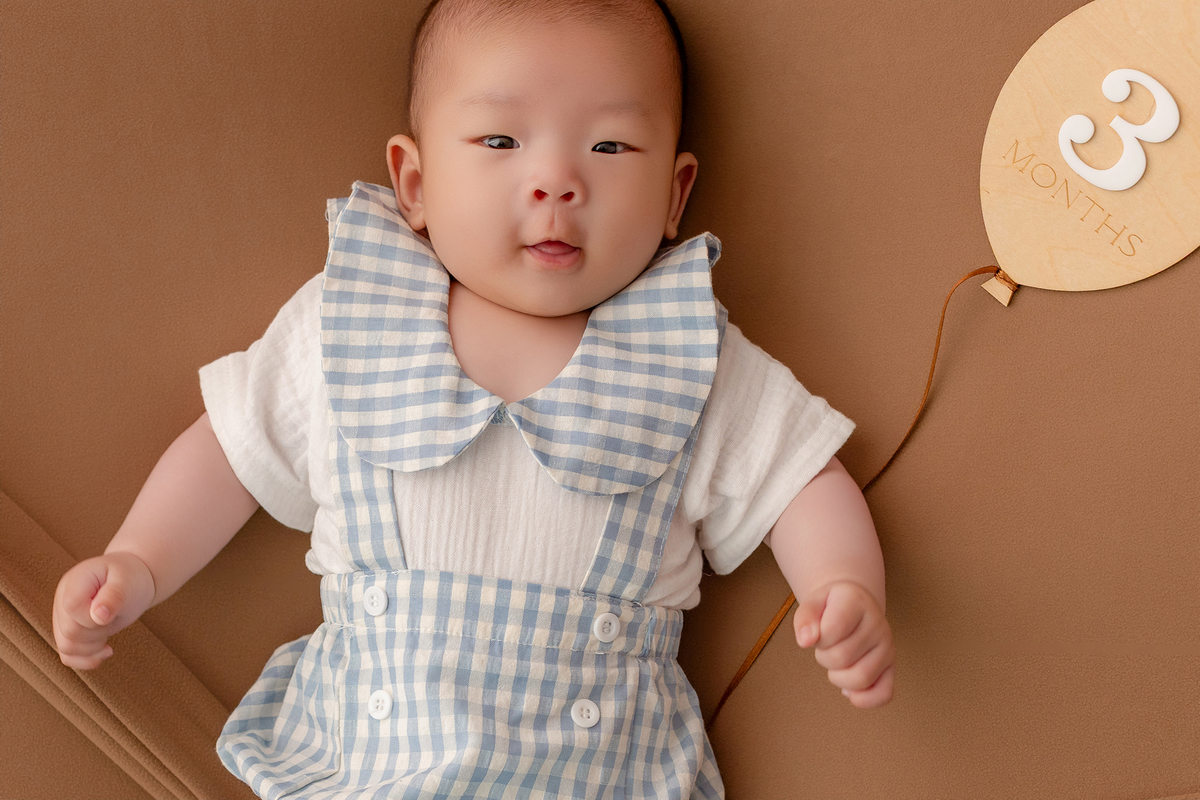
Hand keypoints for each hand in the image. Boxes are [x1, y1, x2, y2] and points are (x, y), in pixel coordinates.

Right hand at [53, 552, 155, 669]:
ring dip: (94, 646)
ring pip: (67, 647)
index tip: (112, 612)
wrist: (131, 581)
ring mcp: (62, 618)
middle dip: (98, 631)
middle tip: (114, 617)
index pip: (72, 606)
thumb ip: (114, 595)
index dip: (92, 616)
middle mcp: (62, 600)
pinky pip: (68, 656)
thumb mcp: (127, 581)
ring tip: (110, 628)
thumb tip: (99, 616)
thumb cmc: (130, 577)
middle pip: (69, 631)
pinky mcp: (68, 633)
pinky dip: (87, 659)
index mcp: (75, 581)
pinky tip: (106, 650)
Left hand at [794, 580, 893, 708]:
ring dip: (838, 677)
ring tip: (837, 663)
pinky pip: (884, 694)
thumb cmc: (830, 607)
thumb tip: (805, 641)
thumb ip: (805, 619)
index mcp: (858, 602)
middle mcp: (878, 624)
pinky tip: (849, 689)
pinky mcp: (891, 667)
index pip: (832, 631)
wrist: (854, 606)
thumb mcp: (813, 604)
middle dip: (824, 657)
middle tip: (827, 646)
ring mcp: (888, 647)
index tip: (819, 630)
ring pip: (860, 679)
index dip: (817, 638)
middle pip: (842, 658)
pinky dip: (863, 699)